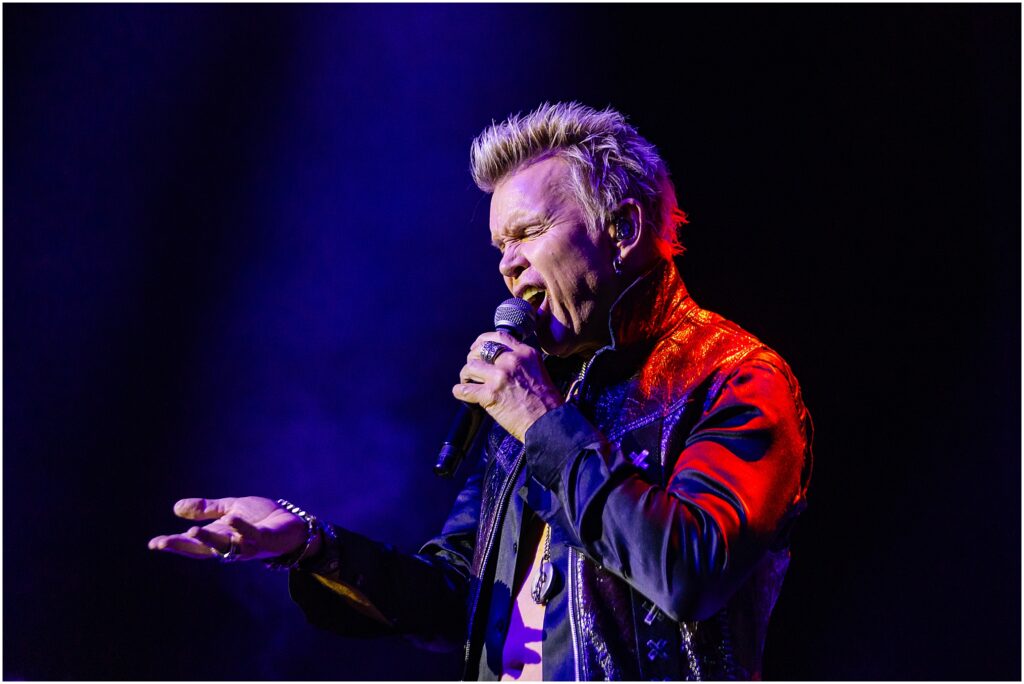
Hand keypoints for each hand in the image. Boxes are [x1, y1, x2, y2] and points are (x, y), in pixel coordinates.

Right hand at [148, 496, 311, 561]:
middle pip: (204, 549)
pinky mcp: (266, 539)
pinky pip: (252, 535)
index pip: (193, 544)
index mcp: (220, 537)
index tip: (153, 543)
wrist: (293, 525)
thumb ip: (206, 509)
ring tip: (192, 532)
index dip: (174, 544)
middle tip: (163, 543)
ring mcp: (248, 545)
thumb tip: (175, 508)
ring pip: (226, 547)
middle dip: (184, 546)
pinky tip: (232, 518)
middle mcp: (231, 545)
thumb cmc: (262, 519)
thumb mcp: (230, 509)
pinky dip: (242, 527)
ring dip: (209, 540)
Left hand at [453, 331, 563, 440]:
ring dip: (465, 376)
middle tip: (471, 369)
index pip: (499, 337)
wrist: (549, 423)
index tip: (476, 347)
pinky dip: (460, 392)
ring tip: (468, 383)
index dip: (482, 340)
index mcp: (525, 353)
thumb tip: (501, 363)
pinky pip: (464, 389)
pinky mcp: (490, 395)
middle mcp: (512, 361)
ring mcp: (500, 376)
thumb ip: (521, 363)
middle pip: (481, 350)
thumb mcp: (539, 371)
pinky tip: (463, 394)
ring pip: (470, 367)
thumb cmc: (547, 404)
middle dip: (472, 359)